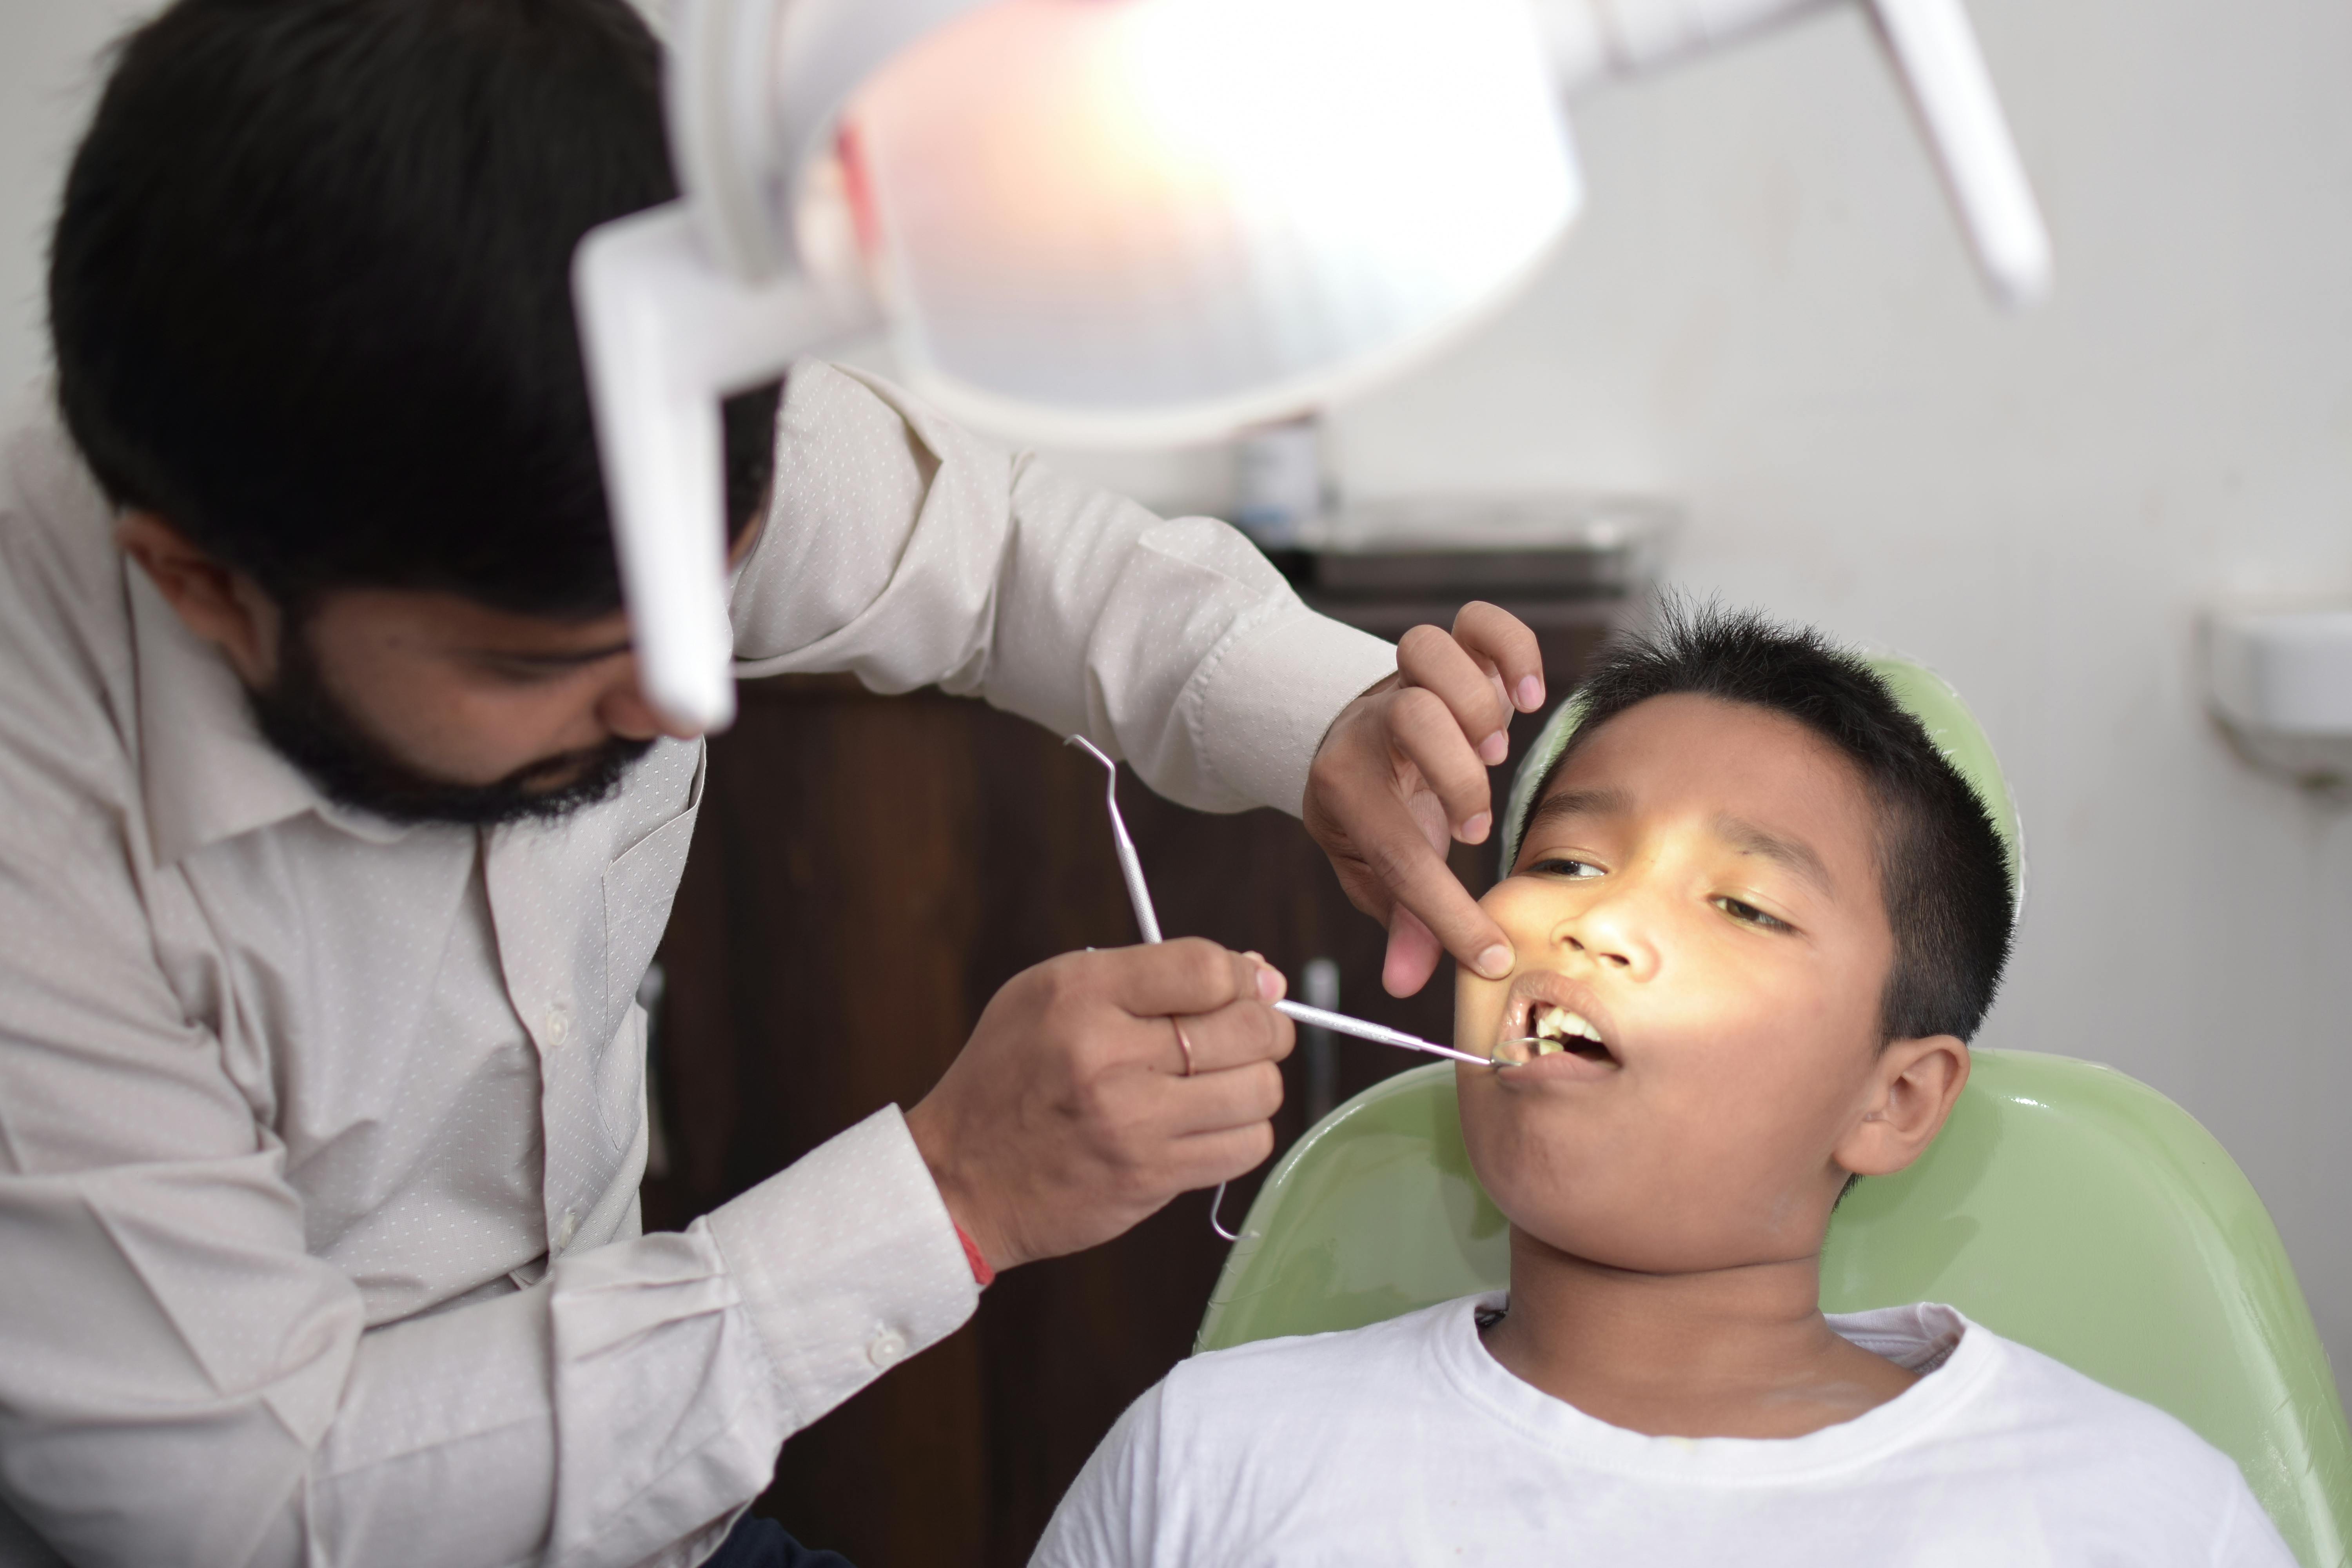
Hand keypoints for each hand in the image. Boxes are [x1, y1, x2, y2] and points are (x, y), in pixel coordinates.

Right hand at [904, 940, 1291, 1272]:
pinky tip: (1210, 1124)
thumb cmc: (1010, 1076)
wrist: (958, 1177)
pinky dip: (1242, 1133)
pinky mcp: (1149, 1177)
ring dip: (1255, 1083)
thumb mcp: (1052, 994)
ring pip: (1260, 1090)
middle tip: (1250, 1034)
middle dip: (1265, 1027)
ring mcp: (1132, 1122)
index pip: (1205, 967)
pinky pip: (1246, 1147)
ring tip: (1223, 1083)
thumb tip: (1257, 972)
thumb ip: (1150, 974)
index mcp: (1081, 994)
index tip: (1248, 985)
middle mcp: (1108, 1055)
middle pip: (1248, 1028)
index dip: (1244, 975)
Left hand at [1302, 601, 1545, 997]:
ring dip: (1477, 705)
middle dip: (1457, 776)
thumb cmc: (1372, 810)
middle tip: (1472, 825)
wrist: (1349, 736)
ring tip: (1493, 752)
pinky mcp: (1450, 650)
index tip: (1489, 952)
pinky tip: (1527, 695)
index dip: (1447, 914)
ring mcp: (1409, 679)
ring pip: (1430, 652)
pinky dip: (1511, 649)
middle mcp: (1373, 725)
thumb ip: (1398, 923)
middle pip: (1413, 718)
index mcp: (1345, 787)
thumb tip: (1408, 985)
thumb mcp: (1371, 868)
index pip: (1396, 851)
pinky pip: (1477, 620)